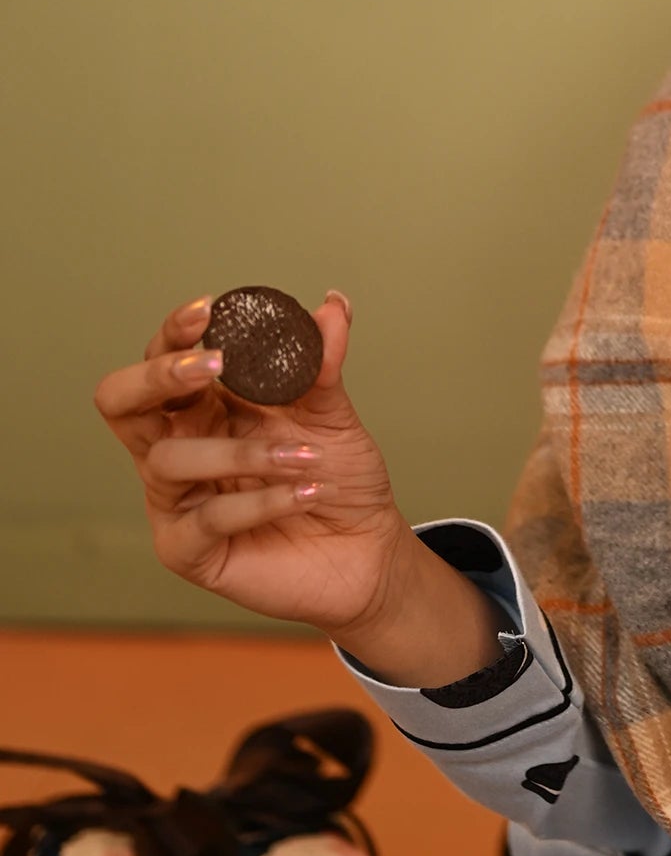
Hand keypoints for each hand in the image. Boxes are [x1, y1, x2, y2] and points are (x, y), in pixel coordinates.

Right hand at [96, 293, 412, 646]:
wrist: (365, 548)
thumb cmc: (339, 476)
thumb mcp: (333, 413)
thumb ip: (324, 363)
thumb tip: (332, 305)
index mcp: (205, 408)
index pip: (164, 361)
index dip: (174, 333)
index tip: (207, 309)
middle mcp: (178, 448)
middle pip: (121, 403)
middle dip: (158, 376)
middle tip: (213, 364)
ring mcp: (176, 501)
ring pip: (170, 460)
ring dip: (245, 451)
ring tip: (306, 455)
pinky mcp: (187, 551)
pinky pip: (207, 519)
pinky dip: (262, 500)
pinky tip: (307, 492)